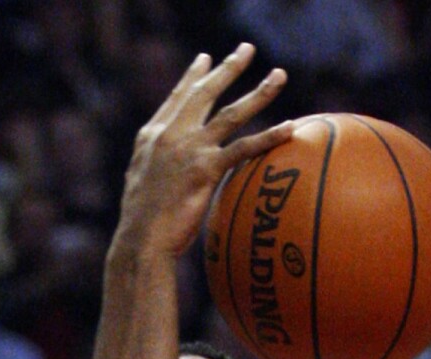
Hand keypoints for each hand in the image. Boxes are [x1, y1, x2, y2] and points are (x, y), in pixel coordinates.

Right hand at [116, 44, 292, 258]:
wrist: (140, 238)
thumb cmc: (142, 224)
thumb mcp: (143, 184)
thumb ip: (157, 167)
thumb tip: (168, 173)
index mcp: (153, 135)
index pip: (178, 98)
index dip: (193, 77)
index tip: (206, 59)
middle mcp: (171, 133)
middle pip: (205, 93)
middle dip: (228, 68)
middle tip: (247, 49)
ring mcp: (189, 149)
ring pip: (231, 114)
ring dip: (259, 92)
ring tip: (280, 76)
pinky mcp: (206, 169)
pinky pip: (245, 149)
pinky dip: (269, 137)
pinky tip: (290, 127)